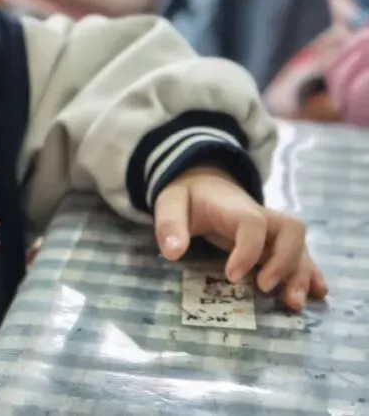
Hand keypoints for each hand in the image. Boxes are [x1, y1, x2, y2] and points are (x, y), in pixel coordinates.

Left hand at [152, 165, 327, 311]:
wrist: (204, 183)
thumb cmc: (188, 198)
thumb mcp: (169, 204)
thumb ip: (169, 225)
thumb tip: (172, 253)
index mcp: (234, 207)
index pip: (252, 223)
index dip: (248, 250)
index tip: (231, 276)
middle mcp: (262, 217)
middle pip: (291, 230)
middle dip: (285, 262)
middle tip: (264, 289)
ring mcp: (272, 230)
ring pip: (300, 245)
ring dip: (301, 274)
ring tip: (292, 304)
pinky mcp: (276, 242)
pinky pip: (301, 254)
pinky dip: (310, 273)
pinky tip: (317, 293)